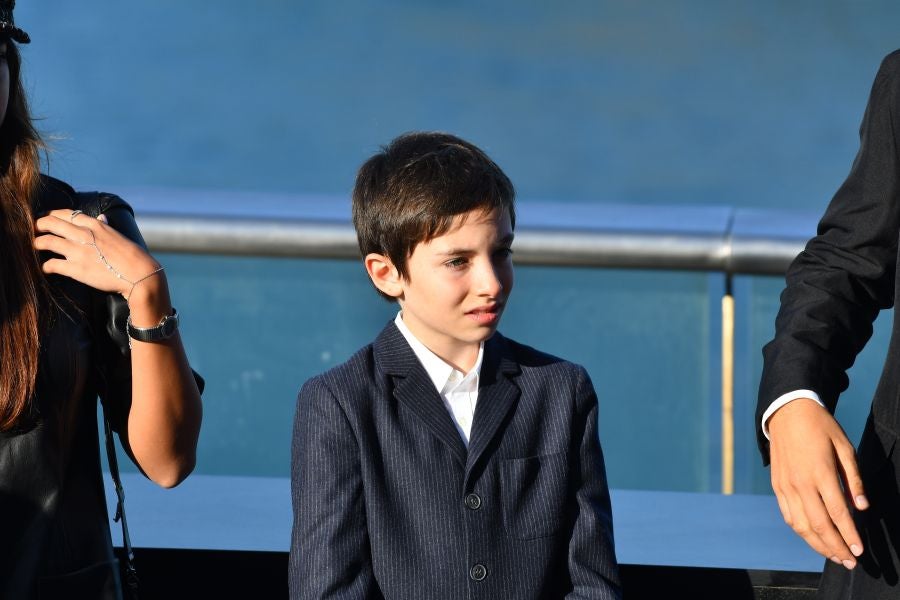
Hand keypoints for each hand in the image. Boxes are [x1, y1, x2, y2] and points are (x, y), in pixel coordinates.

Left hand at [34, 209, 160, 297]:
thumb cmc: (132, 255)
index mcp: (95, 225)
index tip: (46, 218)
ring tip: (35, 246)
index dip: (51, 214)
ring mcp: (78, 251)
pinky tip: (46, 268)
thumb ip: (105, 225)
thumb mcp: (118, 235)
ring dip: (37, 243)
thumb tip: (102, 217)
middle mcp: (83, 235)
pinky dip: (46, 266)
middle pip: (50, 223)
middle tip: (34, 230)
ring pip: (46, 241)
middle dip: (38, 225)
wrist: (139, 274)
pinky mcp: (75, 269)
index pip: (65, 213)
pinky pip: (52, 264)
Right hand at [768, 398, 867, 568]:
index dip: (850, 534)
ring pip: (800, 525)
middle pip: (818, 524)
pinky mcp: (777, 486)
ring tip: (834, 555)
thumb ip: (853, 478)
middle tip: (850, 561)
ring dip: (818, 544)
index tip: (860, 550)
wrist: (786, 413)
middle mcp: (800, 482)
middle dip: (836, 547)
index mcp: (820, 471)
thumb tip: (862, 506)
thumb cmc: (821, 428)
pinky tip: (813, 538)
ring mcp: (786, 485)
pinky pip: (788, 515)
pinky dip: (801, 531)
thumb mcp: (844, 446)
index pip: (838, 512)